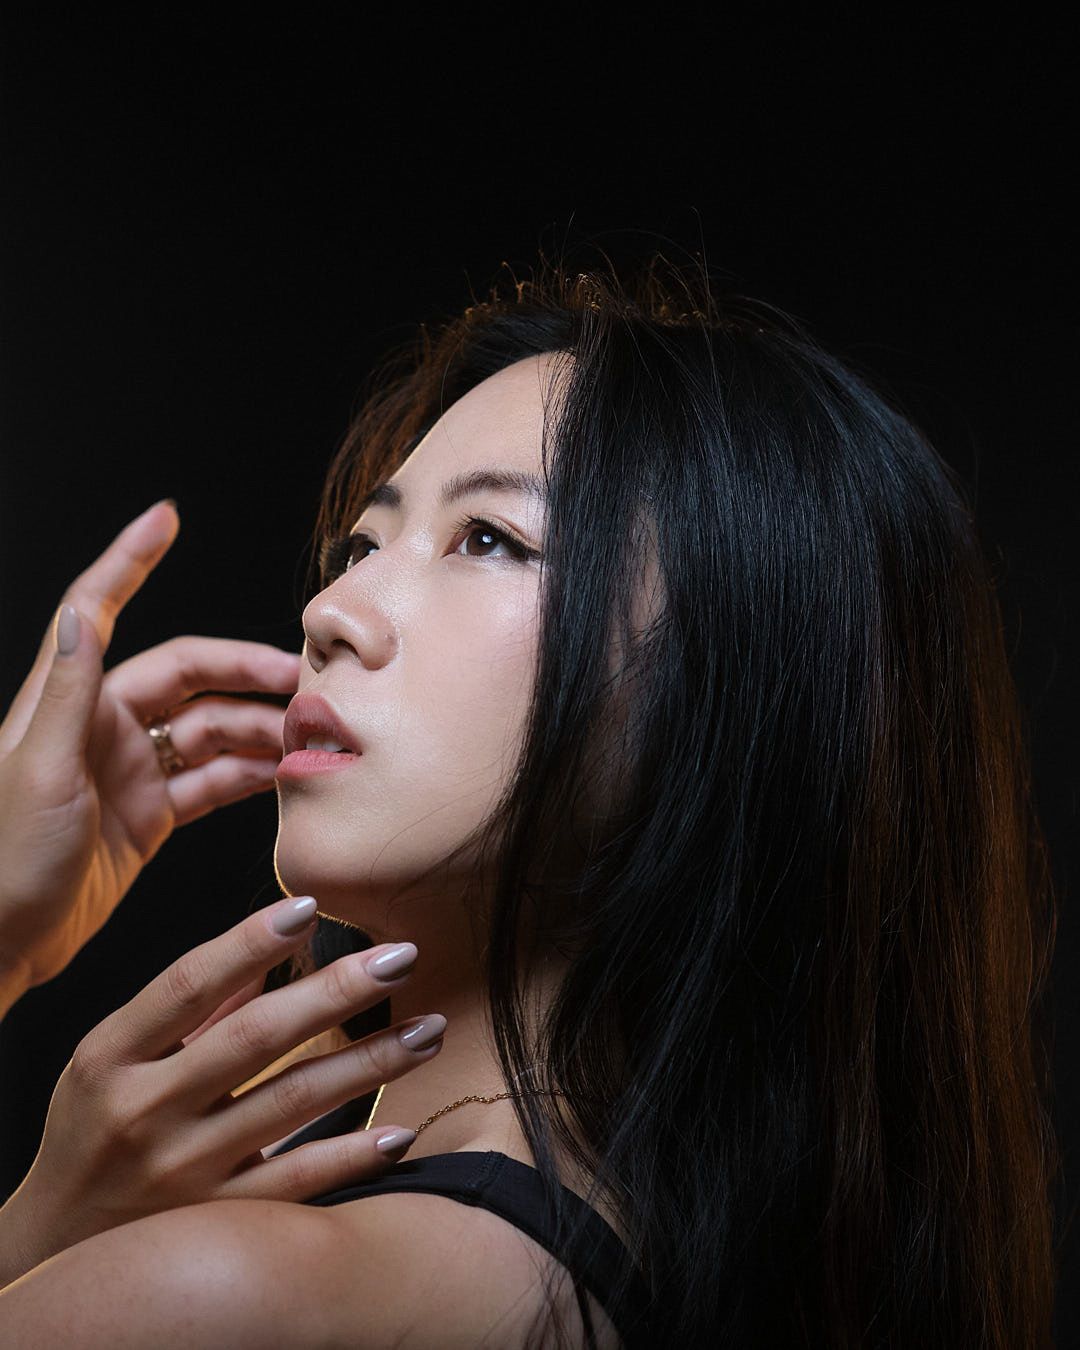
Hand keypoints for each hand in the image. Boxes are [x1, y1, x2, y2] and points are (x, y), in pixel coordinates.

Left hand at [0, 499, 302, 1002]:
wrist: (0, 946)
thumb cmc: (3, 860)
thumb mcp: (37, 772)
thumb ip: (69, 691)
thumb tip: (86, 609)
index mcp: (72, 704)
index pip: (102, 610)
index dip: (131, 560)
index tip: (164, 517)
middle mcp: (104, 726)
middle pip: (189, 677)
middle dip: (247, 671)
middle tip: (304, 682)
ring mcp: (131, 770)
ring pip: (210, 730)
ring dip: (258, 729)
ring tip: (307, 736)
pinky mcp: (150, 815)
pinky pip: (211, 781)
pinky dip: (249, 776)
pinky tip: (283, 775)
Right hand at [0, 895, 444, 1287]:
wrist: (55, 1244)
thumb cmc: (91, 1130)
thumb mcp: (111, 1059)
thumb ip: (187, 1011)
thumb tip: (266, 951)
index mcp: (112, 1057)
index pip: (188, 984)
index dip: (250, 940)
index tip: (313, 905)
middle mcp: (144, 1111)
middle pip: (254, 1038)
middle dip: (335, 991)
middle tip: (401, 956)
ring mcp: (181, 1172)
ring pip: (290, 1103)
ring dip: (369, 1061)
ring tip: (428, 1028)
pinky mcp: (213, 1221)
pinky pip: (296, 1183)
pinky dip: (352, 1155)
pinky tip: (402, 1129)